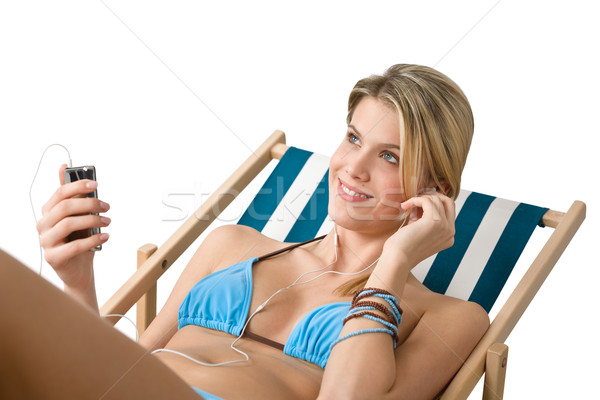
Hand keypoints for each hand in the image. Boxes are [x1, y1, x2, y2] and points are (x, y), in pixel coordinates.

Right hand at [36, 165, 110, 290]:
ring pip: (68, 224)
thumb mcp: (79, 216)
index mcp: (48, 212)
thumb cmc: (79, 239)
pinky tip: (105, 237)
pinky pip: (74, 246)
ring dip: (92, 221)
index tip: (95, 184)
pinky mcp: (53, 257)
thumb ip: (74, 195)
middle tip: (107, 207)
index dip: (78, 186)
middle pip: (64, 207)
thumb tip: (64, 166)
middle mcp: (43, 225)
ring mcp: (46, 242)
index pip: (60, 194)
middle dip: (89, 204)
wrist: (78, 270)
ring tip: (107, 222)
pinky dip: (92, 240)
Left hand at [382, 190, 454, 267]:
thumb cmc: (403, 246)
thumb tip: (424, 198)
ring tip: (407, 205)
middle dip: (432, 196)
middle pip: (448, 202)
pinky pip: (427, 201)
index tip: (418, 202)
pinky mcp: (434, 222)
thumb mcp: (418, 228)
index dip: (434, 203)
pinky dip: (415, 199)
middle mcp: (450, 232)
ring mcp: (445, 227)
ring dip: (420, 198)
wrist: (397, 258)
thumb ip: (424, 215)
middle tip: (417, 198)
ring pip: (437, 200)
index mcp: (448, 236)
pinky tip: (405, 205)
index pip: (448, 210)